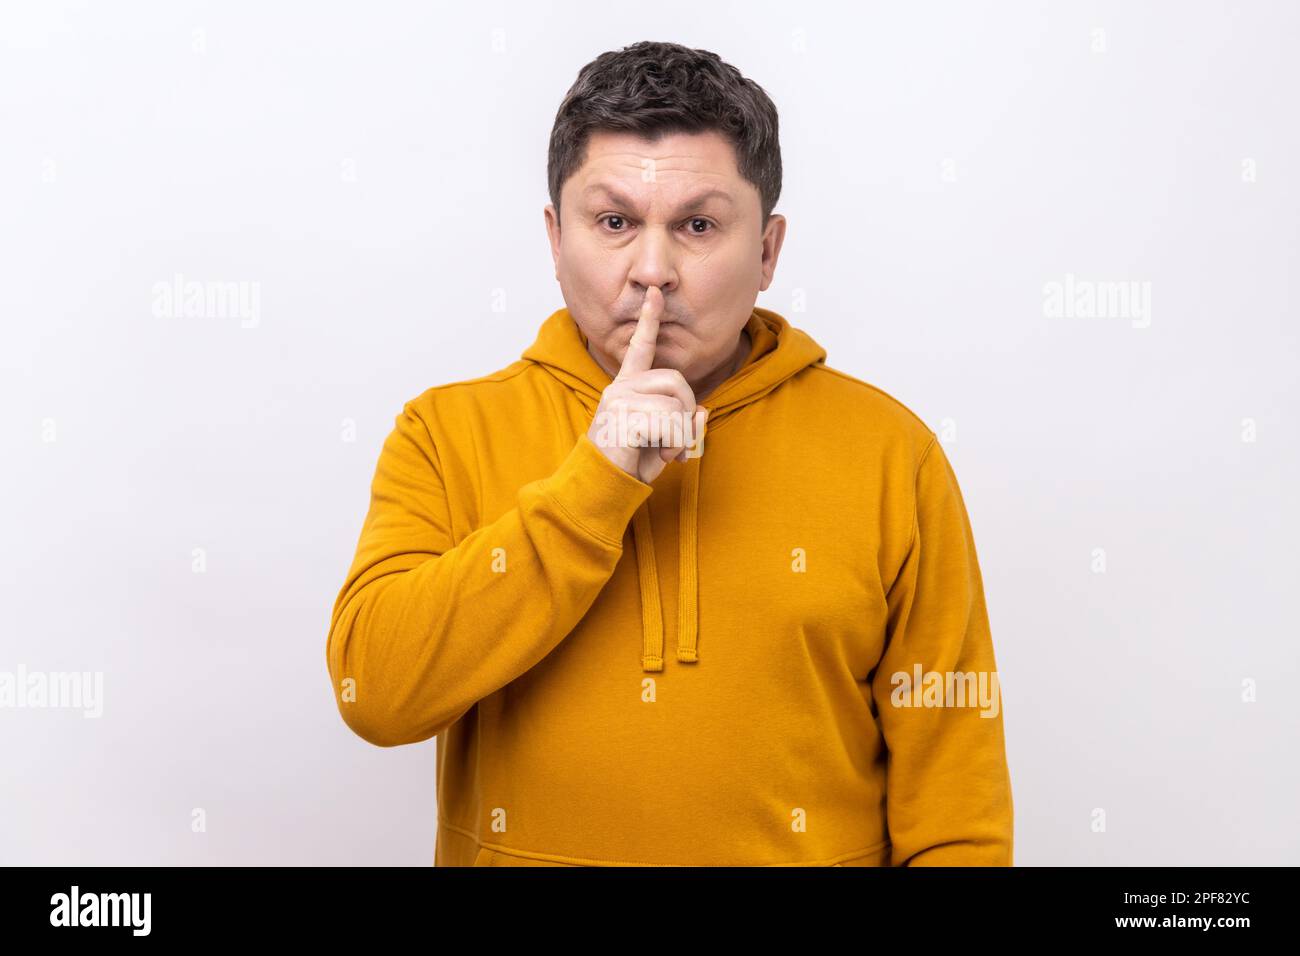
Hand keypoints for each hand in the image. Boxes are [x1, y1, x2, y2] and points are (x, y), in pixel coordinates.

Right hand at [587, 286, 708, 483]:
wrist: (602, 486)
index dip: (649, 320)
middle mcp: (621, 387)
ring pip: (676, 404)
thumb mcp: (665, 441)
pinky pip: (670, 423)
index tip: (654, 293)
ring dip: (681, 434)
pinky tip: (659, 455)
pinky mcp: (623, 416)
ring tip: (665, 451)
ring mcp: (619, 399)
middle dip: (688, 411)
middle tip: (678, 440)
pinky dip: (675, 444)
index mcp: (627, 386)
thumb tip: (704, 412)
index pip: (640, 347)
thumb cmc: (631, 463)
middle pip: (677, 380)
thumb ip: (685, 424)